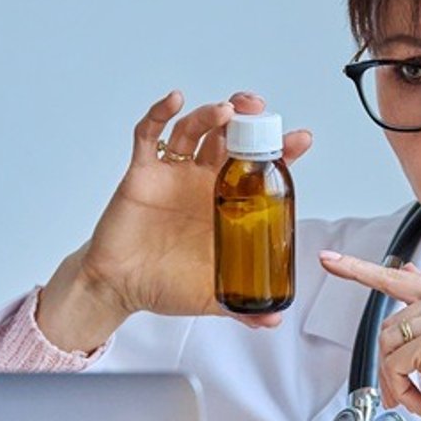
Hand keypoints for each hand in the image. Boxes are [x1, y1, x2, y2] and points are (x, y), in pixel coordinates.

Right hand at [38, 90, 313, 350]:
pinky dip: (159, 113)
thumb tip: (272, 320)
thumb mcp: (210, 297)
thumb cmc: (163, 284)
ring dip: (209, 115)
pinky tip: (174, 100)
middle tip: (259, 111)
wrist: (119, 288)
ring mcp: (173, 174)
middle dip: (247, 119)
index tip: (301, 140)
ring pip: (194, 131)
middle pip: (229, 137)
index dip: (281, 150)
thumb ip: (241, 307)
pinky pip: (149, 135)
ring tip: (224, 111)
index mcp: (224, 204)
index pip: (258, 168)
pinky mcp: (142, 173)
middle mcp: (201, 181)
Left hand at [317, 251, 420, 420]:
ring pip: (387, 343)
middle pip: (388, 323)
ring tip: (414, 395)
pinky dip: (400, 389)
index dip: (358, 270)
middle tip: (403, 389)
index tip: (329, 260)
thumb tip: (404, 271)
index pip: (400, 277)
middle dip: (389, 362)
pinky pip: (393, 365)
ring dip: (393, 378)